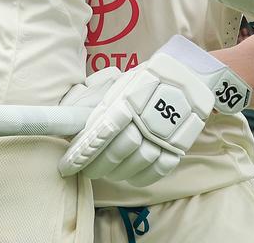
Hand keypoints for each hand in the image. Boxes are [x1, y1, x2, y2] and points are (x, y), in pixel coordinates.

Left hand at [57, 36, 223, 184]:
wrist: (185, 75)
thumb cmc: (144, 81)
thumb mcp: (118, 84)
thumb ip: (97, 103)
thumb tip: (72, 120)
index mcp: (125, 101)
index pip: (100, 134)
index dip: (82, 154)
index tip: (67, 167)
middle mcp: (144, 119)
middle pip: (117, 152)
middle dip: (97, 166)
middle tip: (88, 171)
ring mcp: (163, 134)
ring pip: (137, 162)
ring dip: (118, 172)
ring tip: (109, 172)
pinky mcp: (178, 145)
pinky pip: (159, 169)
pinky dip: (143, 177)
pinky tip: (131, 176)